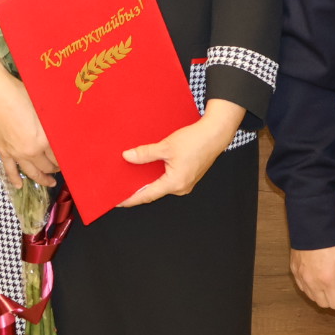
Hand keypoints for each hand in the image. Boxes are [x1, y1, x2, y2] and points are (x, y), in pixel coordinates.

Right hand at [0, 51, 58, 187]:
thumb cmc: (22, 97)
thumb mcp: (44, 109)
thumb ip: (53, 123)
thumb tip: (64, 129)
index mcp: (44, 140)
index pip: (58, 157)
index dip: (64, 161)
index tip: (68, 162)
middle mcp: (31, 151)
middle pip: (46, 166)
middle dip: (55, 169)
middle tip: (60, 169)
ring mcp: (16, 154)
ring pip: (31, 172)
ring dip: (41, 179)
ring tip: (49, 182)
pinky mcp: (3, 152)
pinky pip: (10, 170)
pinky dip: (15, 179)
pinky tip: (19, 186)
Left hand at [117, 99, 243, 206]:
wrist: (215, 133)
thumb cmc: (195, 140)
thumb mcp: (166, 146)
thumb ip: (145, 153)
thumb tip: (127, 156)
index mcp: (175, 183)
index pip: (147, 195)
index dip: (131, 199)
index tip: (118, 201)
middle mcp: (181, 187)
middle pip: (154, 191)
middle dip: (138, 189)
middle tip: (121, 187)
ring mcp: (186, 183)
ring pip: (162, 185)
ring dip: (148, 181)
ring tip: (132, 176)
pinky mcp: (188, 176)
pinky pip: (169, 180)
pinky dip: (158, 176)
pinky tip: (150, 168)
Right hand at [290, 244, 334, 309]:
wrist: (314, 223)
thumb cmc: (334, 240)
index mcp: (329, 281)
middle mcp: (312, 282)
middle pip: (324, 304)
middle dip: (334, 299)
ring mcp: (301, 276)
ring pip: (312, 297)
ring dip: (321, 294)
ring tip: (328, 281)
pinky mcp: (294, 270)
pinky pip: (302, 286)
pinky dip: (310, 286)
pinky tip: (317, 276)